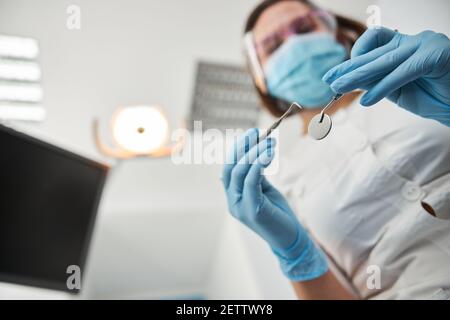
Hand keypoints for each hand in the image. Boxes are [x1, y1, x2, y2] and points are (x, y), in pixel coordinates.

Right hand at [221, 128, 327, 280]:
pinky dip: (258, 166)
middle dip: (242, 147)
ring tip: (269, 143)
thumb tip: (255, 153)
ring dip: (254, 154)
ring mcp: (240, 207)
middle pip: (230, 168)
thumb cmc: (279, 214)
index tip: (251, 134)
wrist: (291, 239)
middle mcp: (232, 201)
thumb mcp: (265, 190)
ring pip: (240, 173)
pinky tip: (268, 155)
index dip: (237, 149)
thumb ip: (256, 175)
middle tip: (256, 132)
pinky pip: (250, 182)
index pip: (228, 168)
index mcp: (233, 196)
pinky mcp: (252, 210)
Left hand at [323, 27, 449, 126]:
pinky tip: (366, 101)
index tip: (338, 75)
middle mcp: (416, 40)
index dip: (354, 57)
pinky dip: (382, 87)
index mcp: (406, 45)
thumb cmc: (436, 97)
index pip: (373, 43)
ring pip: (384, 60)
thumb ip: (377, 82)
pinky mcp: (436, 56)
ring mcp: (427, 45)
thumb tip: (350, 82)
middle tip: (329, 80)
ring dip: (358, 76)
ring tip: (340, 89)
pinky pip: (402, 72)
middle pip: (374, 52)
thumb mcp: (398, 90)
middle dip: (349, 68)